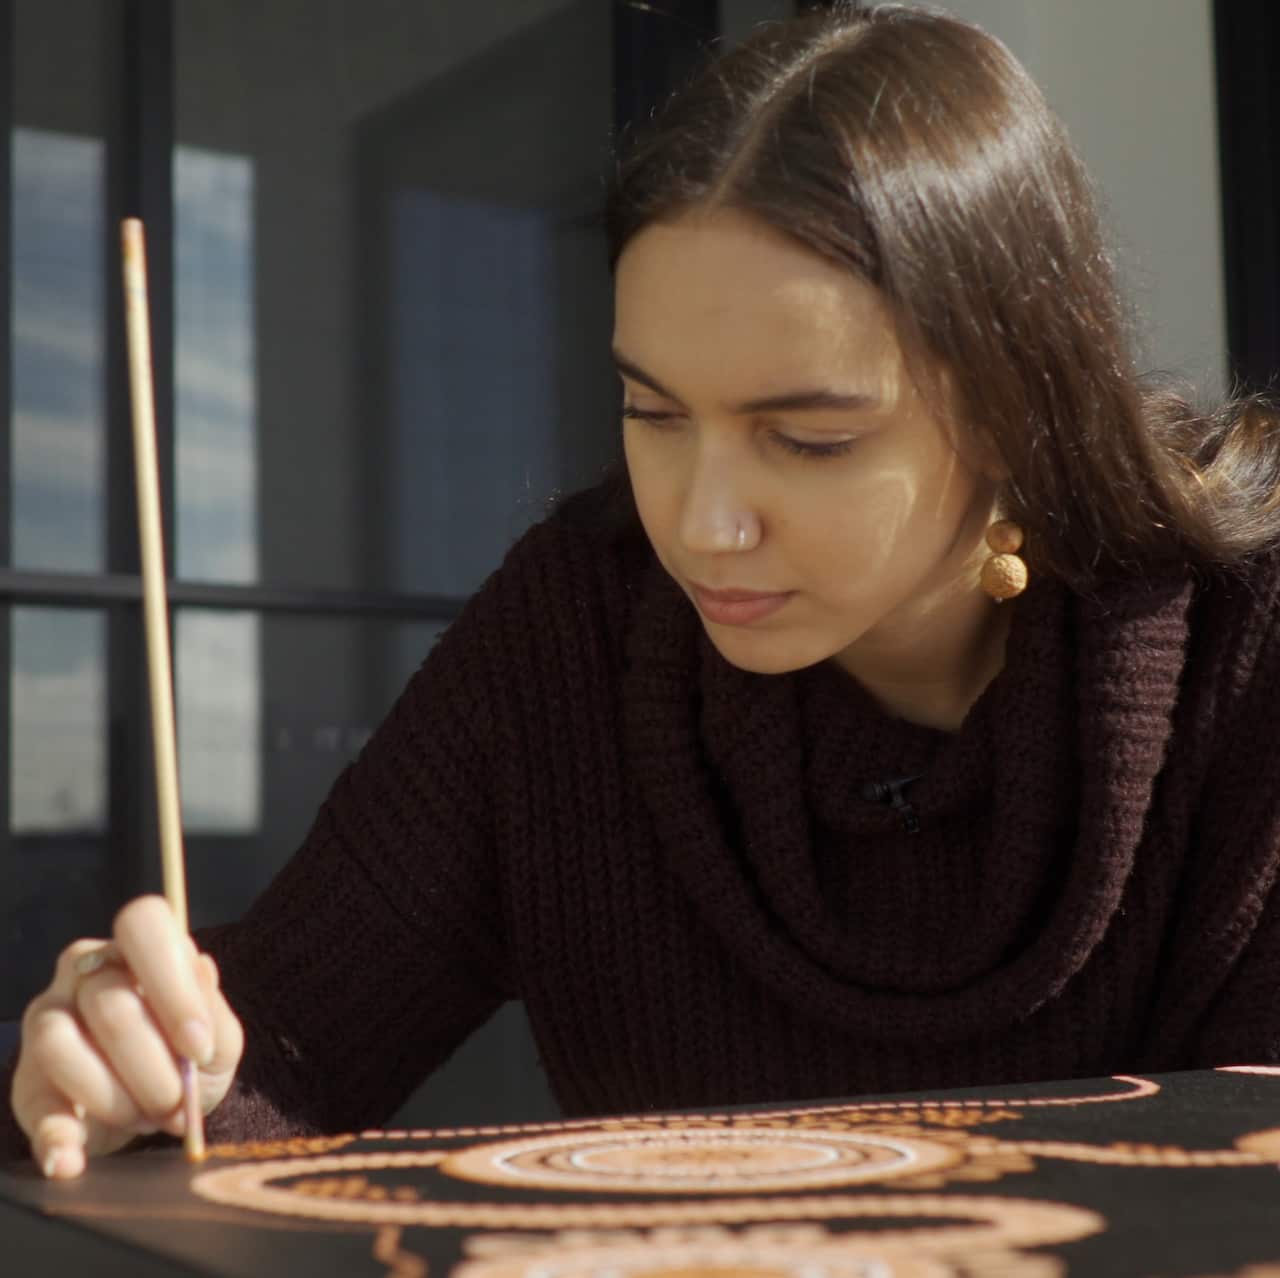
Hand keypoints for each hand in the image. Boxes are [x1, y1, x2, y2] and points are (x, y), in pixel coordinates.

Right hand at [9, 895, 243, 1177]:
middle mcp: (85, 971)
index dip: (173, 986)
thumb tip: (200, 971)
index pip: (143, 924)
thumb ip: (215, 1011)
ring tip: (146, 1116)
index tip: (199, 1047)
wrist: (160, 1111)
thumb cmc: (189, 1058)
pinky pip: (32, 1105)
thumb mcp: (219, 1038)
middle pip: (109, 1004)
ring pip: (60, 1045)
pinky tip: (72, 1159)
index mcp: (138, 948)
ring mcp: (46, 1020)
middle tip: (177, 1100)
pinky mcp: (28, 1082)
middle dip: (153, 1066)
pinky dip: (55, 1137)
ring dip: (115, 1096)